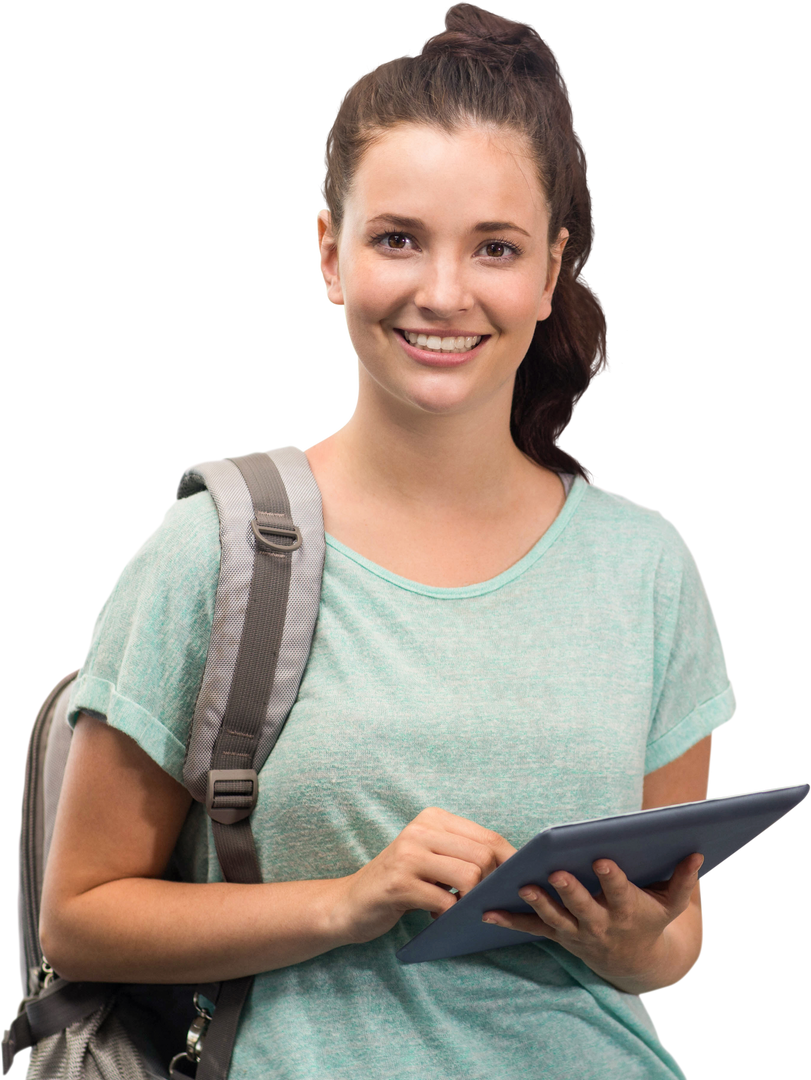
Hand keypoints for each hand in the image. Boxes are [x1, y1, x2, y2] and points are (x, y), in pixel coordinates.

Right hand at [335, 806, 517, 944]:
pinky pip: (445, 902)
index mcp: (433, 819)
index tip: (519, 884)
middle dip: (491, 886)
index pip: (489, 837)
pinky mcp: (399, 884)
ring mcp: (408, 855)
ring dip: (471, 902)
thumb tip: (514, 870)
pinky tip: (436, 916)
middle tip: (481, 903)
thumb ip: (464, 855)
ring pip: (469, 877)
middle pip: (483, 857)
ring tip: (458, 909)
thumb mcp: (432, 859)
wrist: (350, 903)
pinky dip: (450, 915)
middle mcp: (421, 830)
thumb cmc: (401, 883)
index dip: (511, 864)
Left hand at [481, 852, 703, 984]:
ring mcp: (577, 931)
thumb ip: (684, 879)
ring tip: (522, 886)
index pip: (619, 892)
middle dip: (570, 890)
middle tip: (556, 872)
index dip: (611, 878)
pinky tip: (485, 912)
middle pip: (583, 906)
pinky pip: (531, 929)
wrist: (635, 962)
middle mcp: (601, 923)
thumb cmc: (652, 918)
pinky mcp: (559, 934)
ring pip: (555, 917)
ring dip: (538, 903)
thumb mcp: (672, 904)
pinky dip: (508, 921)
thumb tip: (696, 851)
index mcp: (628, 910)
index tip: (602, 859)